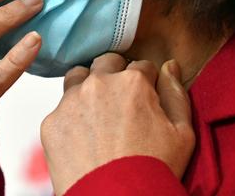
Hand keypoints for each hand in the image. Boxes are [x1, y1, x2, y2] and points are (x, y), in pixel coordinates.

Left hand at [40, 53, 194, 194]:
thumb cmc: (153, 171)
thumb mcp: (182, 133)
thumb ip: (175, 92)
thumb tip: (169, 66)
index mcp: (132, 82)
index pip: (141, 66)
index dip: (146, 83)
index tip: (145, 100)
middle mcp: (99, 83)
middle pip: (107, 63)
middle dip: (115, 75)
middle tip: (121, 103)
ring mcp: (71, 101)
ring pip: (78, 78)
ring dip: (88, 87)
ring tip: (98, 115)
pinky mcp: (52, 122)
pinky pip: (60, 109)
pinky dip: (71, 118)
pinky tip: (83, 138)